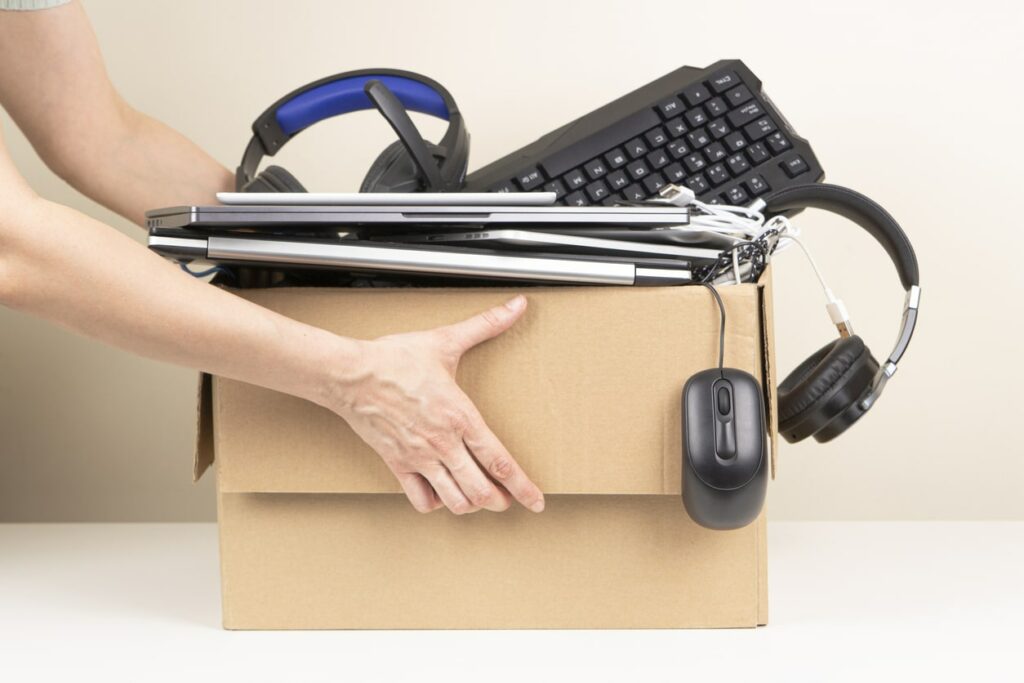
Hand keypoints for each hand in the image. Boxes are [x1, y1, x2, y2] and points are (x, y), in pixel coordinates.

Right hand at [326, 295, 543, 514]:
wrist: (350, 374)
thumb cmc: (395, 358)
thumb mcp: (445, 340)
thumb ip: (486, 325)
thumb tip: (518, 306)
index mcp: (461, 417)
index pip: (500, 462)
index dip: (523, 487)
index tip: (537, 502)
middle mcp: (443, 443)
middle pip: (481, 491)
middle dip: (500, 500)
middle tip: (508, 500)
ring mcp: (419, 457)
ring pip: (455, 500)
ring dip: (471, 505)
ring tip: (478, 499)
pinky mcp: (397, 464)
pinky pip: (421, 500)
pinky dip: (435, 503)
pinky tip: (441, 493)